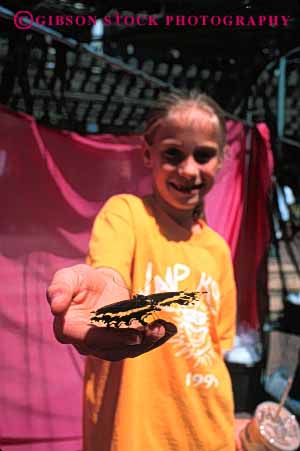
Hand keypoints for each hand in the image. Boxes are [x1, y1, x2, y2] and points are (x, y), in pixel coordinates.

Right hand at [47, 264, 176, 360]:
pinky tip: (165, 330)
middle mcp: (85, 343)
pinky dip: (151, 340)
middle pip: (110, 349)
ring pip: (124, 351)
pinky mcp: (119, 343)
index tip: (134, 335)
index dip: (111, 339)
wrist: (100, 283)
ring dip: (145, 343)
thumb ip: (60, 288)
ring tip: (160, 329)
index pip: (89, 339)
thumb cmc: (81, 280)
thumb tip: (55, 306)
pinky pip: (135, 347)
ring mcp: (103, 346)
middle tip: (152, 331)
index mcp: (68, 329)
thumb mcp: (68, 276)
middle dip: (133, 341)